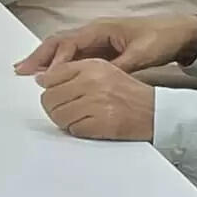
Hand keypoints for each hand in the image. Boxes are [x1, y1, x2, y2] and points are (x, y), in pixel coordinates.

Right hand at [14, 13, 196, 76]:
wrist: (178, 33)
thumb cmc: (159, 40)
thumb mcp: (141, 55)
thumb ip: (118, 67)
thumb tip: (96, 78)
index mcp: (99, 30)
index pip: (69, 43)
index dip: (55, 59)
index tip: (43, 75)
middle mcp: (93, 32)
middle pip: (58, 42)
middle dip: (39, 56)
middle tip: (20, 69)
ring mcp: (95, 40)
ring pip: (63, 48)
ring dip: (46, 59)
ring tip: (27, 71)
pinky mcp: (101, 49)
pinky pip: (73, 55)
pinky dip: (59, 63)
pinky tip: (52, 74)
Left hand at [34, 59, 156, 140]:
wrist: (156, 111)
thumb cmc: (128, 92)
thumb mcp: (102, 70)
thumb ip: (71, 71)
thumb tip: (41, 79)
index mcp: (90, 66)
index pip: (51, 76)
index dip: (48, 88)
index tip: (50, 94)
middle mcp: (92, 82)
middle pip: (50, 97)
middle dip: (53, 107)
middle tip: (62, 110)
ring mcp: (97, 104)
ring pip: (59, 115)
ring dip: (63, 120)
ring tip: (75, 119)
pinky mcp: (103, 124)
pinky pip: (74, 130)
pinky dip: (77, 130)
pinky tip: (86, 126)